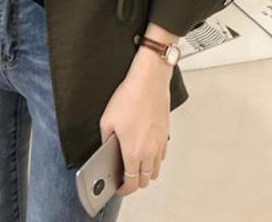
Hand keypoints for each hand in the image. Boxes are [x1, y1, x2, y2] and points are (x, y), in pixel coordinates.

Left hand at [99, 45, 171, 195]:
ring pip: (156, 170)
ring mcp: (160, 143)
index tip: (120, 188)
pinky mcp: (166, 134)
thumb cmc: (130, 96)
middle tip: (126, 177)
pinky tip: (146, 150)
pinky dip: (155, 159)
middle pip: (145, 180)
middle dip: (135, 182)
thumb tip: (107, 148)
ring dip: (146, 172)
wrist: (149, 81)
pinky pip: (162, 155)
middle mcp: (149, 151)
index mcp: (133, 151)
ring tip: (135, 166)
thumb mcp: (107, 120)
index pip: (131, 182)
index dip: (124, 189)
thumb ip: (106, 139)